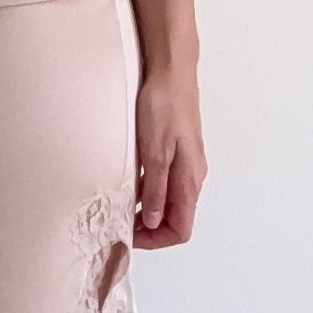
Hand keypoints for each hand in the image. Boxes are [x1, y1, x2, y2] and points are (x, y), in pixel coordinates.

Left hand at [134, 66, 204, 249]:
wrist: (171, 72)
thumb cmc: (164, 107)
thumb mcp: (155, 152)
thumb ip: (155, 189)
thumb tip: (152, 220)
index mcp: (190, 180)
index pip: (180, 229)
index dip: (156, 239)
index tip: (130, 235)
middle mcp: (191, 177)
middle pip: (176, 219)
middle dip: (150, 229)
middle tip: (120, 224)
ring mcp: (185, 165)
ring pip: (169, 203)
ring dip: (148, 211)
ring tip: (120, 208)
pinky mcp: (177, 153)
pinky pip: (165, 184)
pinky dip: (148, 193)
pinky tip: (128, 186)